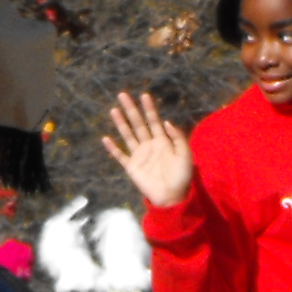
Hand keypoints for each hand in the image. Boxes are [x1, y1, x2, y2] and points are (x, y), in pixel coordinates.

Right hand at [100, 91, 195, 210]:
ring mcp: (139, 155)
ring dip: (121, 123)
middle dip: (131, 109)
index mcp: (163, 141)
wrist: (173, 197)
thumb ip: (177, 138)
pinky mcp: (132, 167)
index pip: (154, 120)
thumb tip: (166, 121)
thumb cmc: (182, 176)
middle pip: (138, 123)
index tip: (144, 95)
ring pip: (128, 135)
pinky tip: (106, 138)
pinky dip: (113, 148)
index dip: (149, 108)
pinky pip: (120, 156)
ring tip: (114, 110)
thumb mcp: (185, 154)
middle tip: (123, 95)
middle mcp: (149, 145)